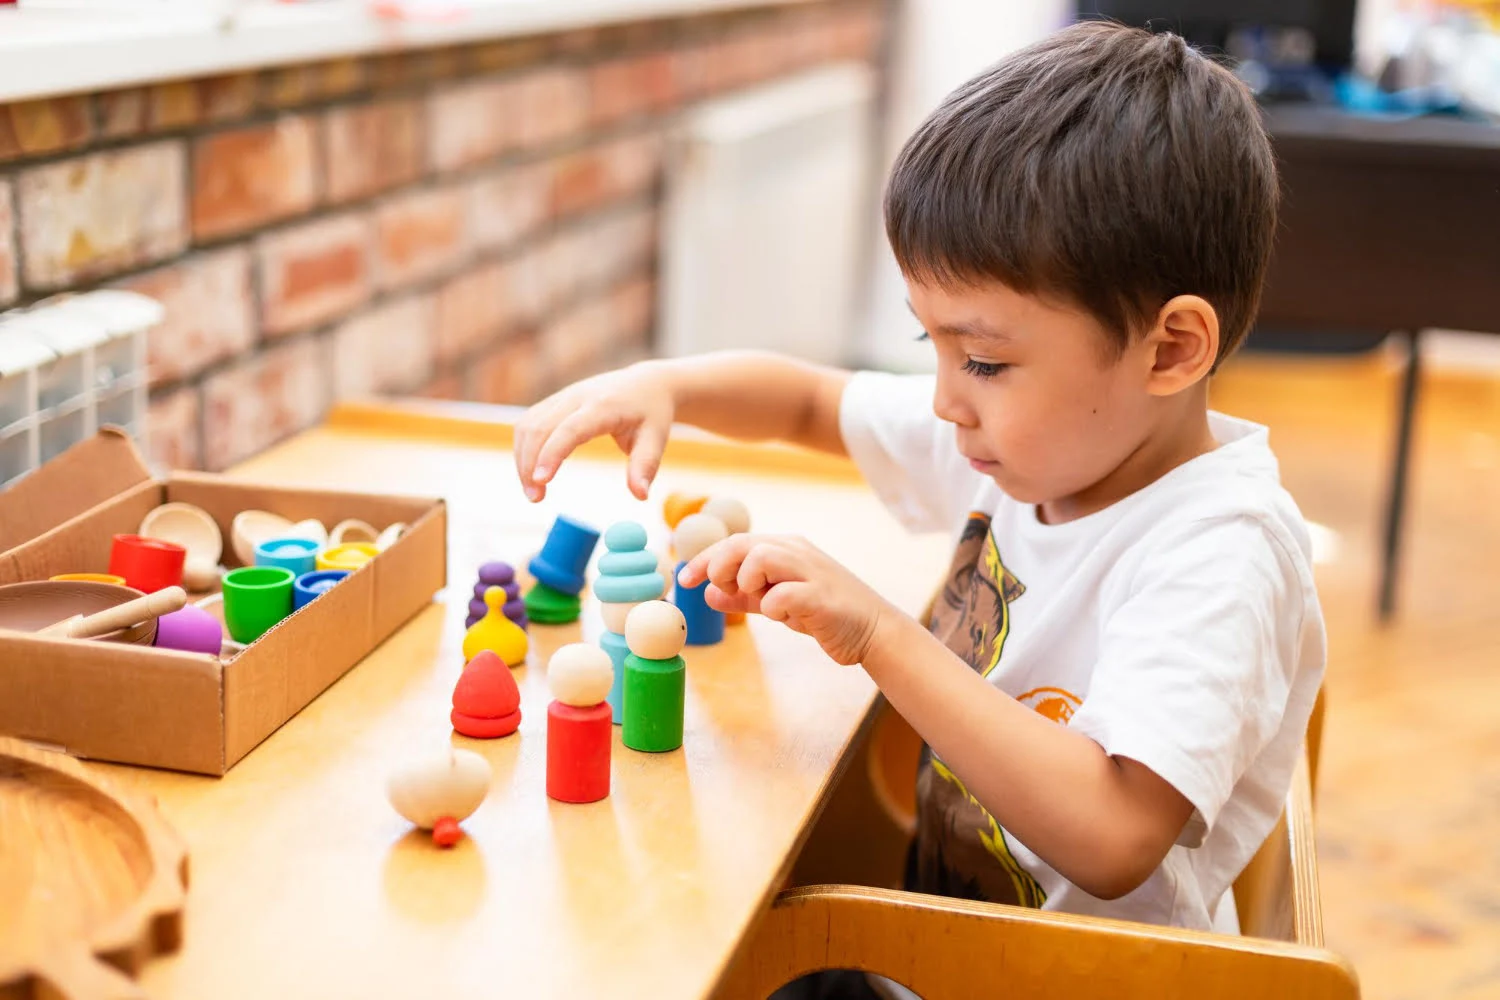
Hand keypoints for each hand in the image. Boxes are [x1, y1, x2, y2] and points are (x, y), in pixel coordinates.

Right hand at [514, 361, 674, 501]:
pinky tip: (532, 471)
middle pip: (539, 427)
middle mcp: (577, 397)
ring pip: (527, 425)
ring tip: (534, 491)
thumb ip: (646, 466)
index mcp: (604, 406)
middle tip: (535, 498)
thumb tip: (640, 495)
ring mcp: (562, 397)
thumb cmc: (652, 413)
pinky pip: (528, 423)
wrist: (645, 383)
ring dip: (522, 459)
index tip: (541, 481)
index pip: (570, 428)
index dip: (552, 453)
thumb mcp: (656, 438)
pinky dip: (524, 448)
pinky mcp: (553, 402)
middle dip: (529, 464)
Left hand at [678, 535, 889, 665]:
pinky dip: (773, 606)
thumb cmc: (824, 613)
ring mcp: (810, 571)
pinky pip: (783, 594)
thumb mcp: (777, 602)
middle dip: (720, 566)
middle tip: (724, 589)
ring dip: (747, 581)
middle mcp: (796, 551)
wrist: (872, 630)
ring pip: (760, 557)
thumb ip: (745, 596)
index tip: (685, 579)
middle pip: (743, 543)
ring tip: (759, 599)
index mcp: (785, 547)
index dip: (705, 559)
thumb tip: (709, 593)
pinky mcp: (821, 596)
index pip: (735, 542)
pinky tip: (783, 615)